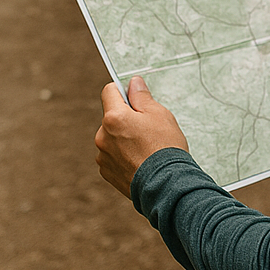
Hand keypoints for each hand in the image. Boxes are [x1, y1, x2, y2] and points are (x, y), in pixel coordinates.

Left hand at [95, 76, 189, 199]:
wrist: (166, 186)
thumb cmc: (165, 149)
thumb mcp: (160, 114)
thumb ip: (142, 97)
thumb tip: (133, 83)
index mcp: (113, 118)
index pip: (109, 91)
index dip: (123, 91)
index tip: (135, 98)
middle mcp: (102, 136)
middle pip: (112, 117)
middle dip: (126, 119)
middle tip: (148, 129)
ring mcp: (103, 156)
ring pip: (112, 138)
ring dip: (124, 139)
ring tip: (146, 149)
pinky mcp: (107, 172)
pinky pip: (113, 156)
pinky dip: (124, 156)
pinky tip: (141, 161)